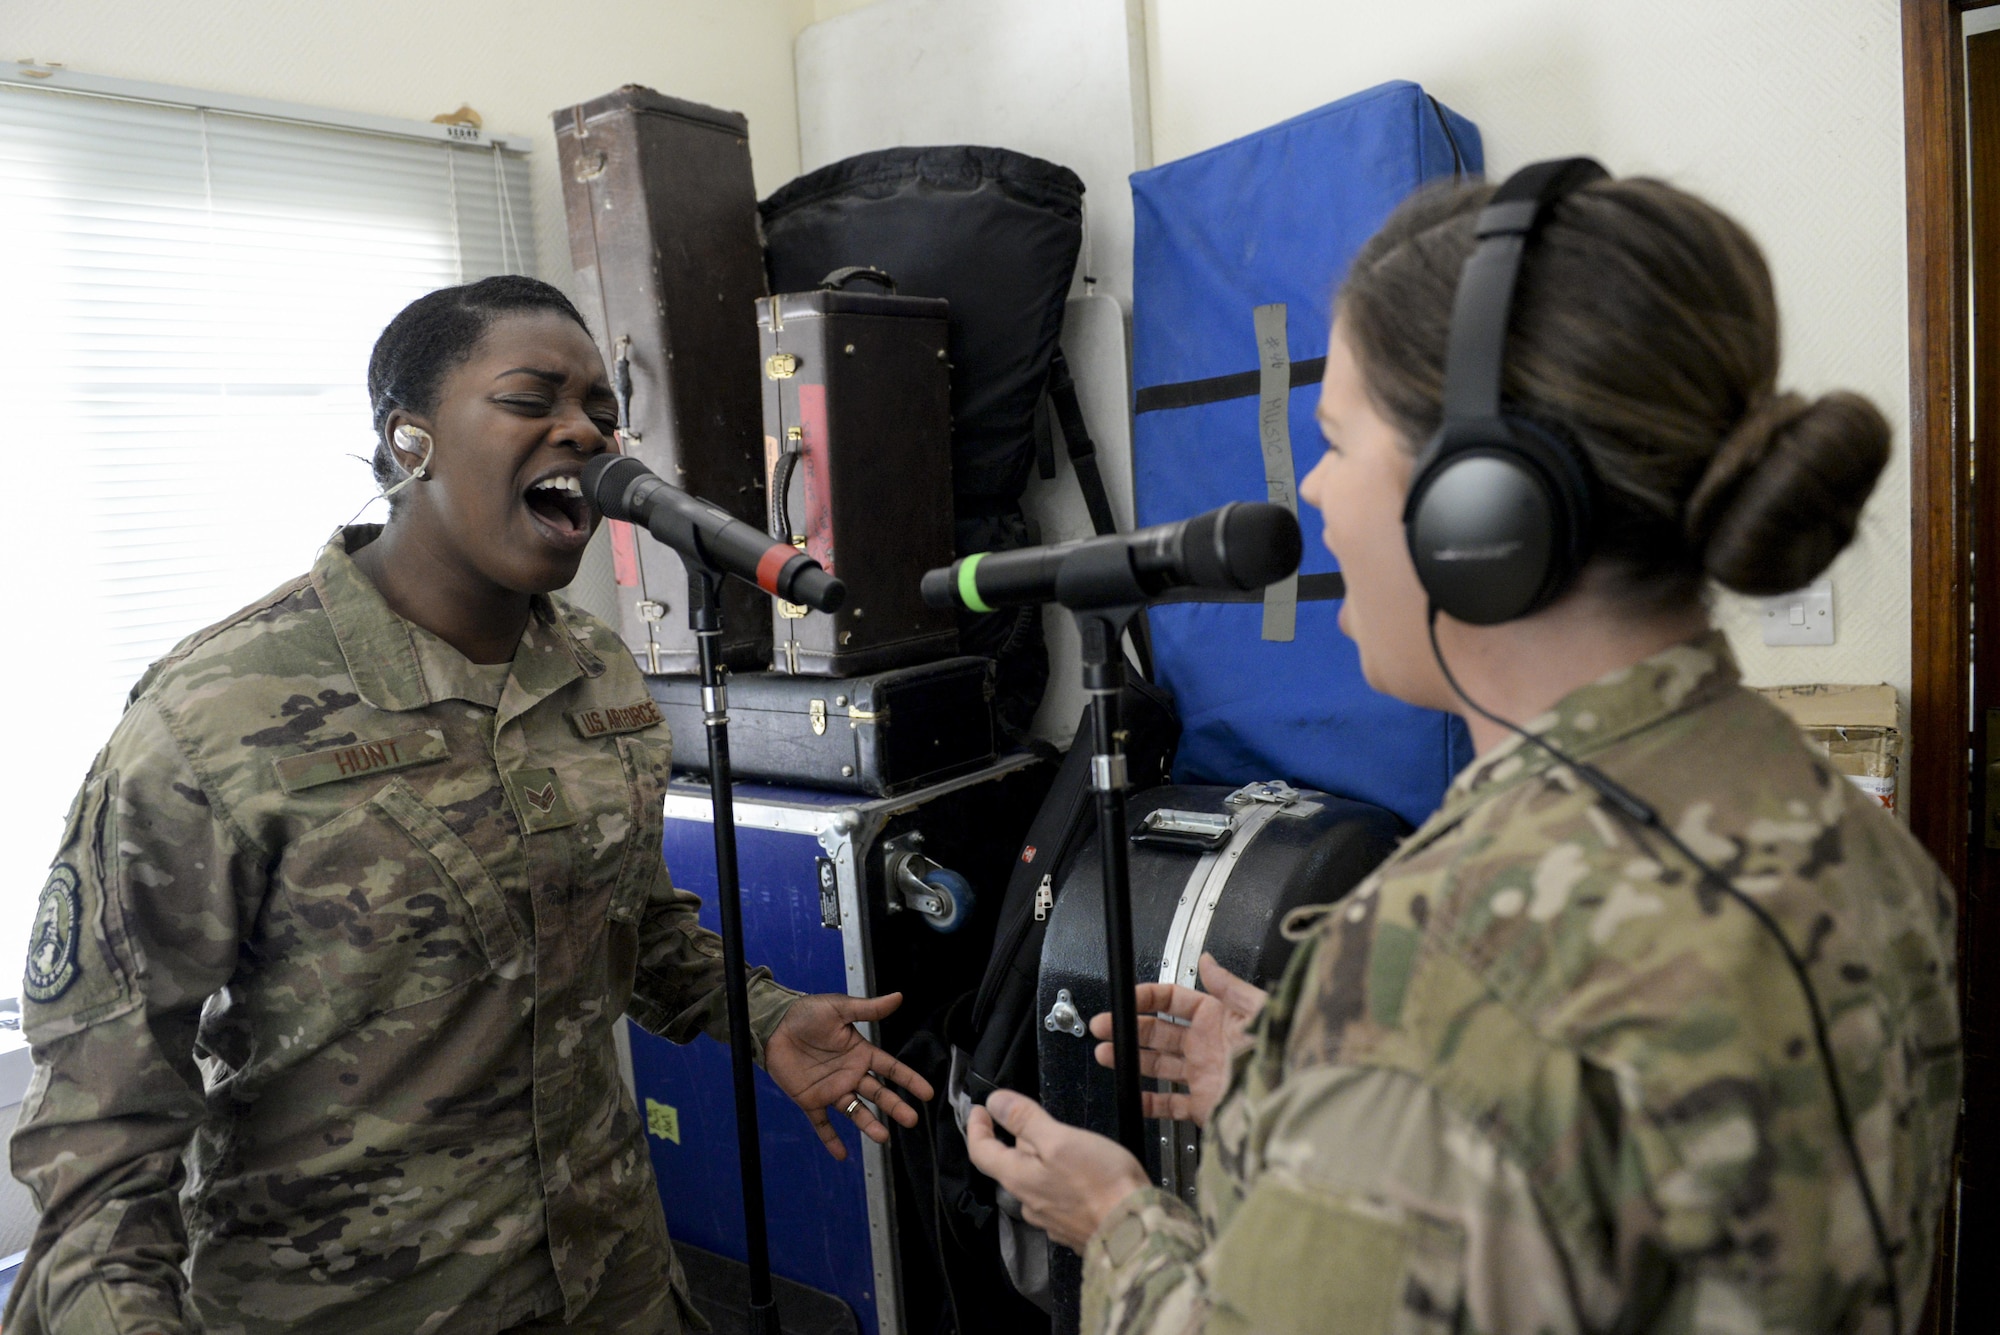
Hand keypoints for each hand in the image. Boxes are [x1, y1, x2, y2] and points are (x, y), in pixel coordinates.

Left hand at [764, 992, 933, 1160]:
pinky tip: (841, 1155)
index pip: (890, 1069)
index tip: (927, 1093)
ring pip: (855, 1111)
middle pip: (878, 1094)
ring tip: (883, 1138)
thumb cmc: (807, 1013)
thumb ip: (868, 1009)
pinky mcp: (810, 1100)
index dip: (909, 1080)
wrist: (774, 1025)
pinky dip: (830, 1140)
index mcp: (860, 1053)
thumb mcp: (839, 1008)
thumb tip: (898, 996)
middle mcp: (850, 1074)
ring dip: (869, 1124)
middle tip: (911, 1120)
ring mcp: (831, 1089)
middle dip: (895, 1107)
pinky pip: (822, 1124)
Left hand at [965, 1090, 1149, 1251]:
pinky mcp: (1072, 1230)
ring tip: (1069, 1148)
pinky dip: (1064, 1184)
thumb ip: (1025, 1120)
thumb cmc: (1101, 1182)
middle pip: (1012, 1165)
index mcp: (1019, 1178)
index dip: (977, 1127)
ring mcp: (1050, 1220)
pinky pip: (1058, 1200)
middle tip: (1042, 1122)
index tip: (980, 1110)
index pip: (981, 1152)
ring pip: (1037, 1183)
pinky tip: (1085, 1178)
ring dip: (1045, 1164)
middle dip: (1022, 1141)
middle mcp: (1029, 1203)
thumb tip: (994, 1103)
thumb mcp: (1060, 1139)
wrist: (1135, 1231)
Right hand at [1091, 953, 1267, 1127]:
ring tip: (1107, 1055)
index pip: (1173, 1001)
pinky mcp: (1203, 1105)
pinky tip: (1133, 1094)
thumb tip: (1207, 959)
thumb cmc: (1279, 1051)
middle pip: (1158, 1033)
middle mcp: (1206, 1045)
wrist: (1288, 1098)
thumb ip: (1227, 985)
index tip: (1125, 1000)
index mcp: (1216, 1018)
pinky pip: (1170, 1105)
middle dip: (1129, 1028)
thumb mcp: (1256, 1009)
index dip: (1146, 998)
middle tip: (1105, 1027)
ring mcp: (1201, 1075)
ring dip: (1131, 1059)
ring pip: (1157, 1065)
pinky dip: (1149, 1102)